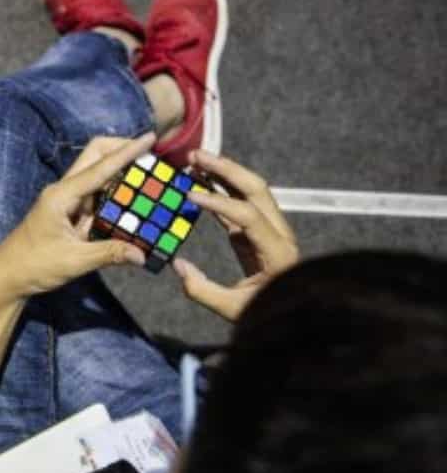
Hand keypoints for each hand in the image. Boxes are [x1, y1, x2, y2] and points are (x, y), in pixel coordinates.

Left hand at [0, 133, 156, 299]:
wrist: (8, 276)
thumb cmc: (34, 266)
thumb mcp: (74, 261)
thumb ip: (109, 253)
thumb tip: (142, 254)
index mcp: (61, 196)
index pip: (100, 167)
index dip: (127, 152)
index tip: (150, 137)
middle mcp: (63, 191)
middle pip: (95, 156)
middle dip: (122, 150)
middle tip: (152, 154)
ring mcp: (66, 200)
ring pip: (98, 174)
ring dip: (121, 171)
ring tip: (150, 173)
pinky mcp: (69, 211)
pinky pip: (96, 195)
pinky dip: (116, 192)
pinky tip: (133, 198)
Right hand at [172, 149, 299, 320]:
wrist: (296, 316)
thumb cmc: (267, 313)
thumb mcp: (232, 309)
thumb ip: (202, 290)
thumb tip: (177, 265)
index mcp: (278, 251)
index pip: (247, 214)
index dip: (217, 203)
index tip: (190, 196)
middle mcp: (280, 234)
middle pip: (255, 189)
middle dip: (225, 168)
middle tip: (195, 156)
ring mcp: (271, 230)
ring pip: (250, 190)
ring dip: (223, 172)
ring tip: (195, 161)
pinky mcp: (258, 234)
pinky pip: (240, 205)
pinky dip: (221, 190)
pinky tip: (200, 181)